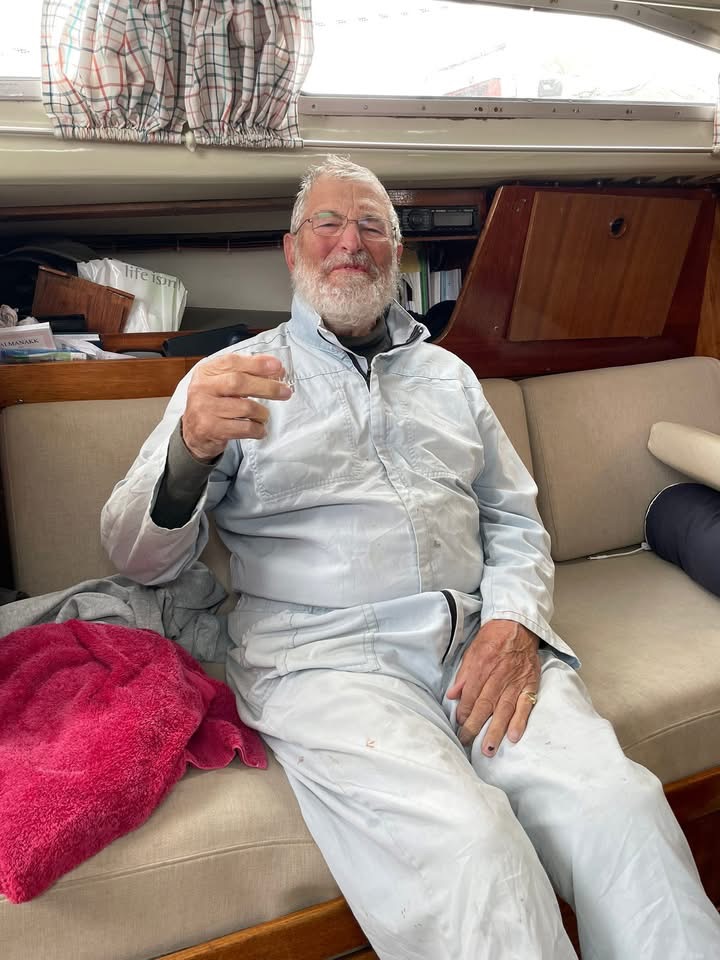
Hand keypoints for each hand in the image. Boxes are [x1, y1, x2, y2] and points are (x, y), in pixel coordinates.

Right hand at [181, 353, 291, 461]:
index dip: (257, 363)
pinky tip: (259, 428)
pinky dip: (257, 429)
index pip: (232, 362)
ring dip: (262, 412)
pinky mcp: (211, 428)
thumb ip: (245, 372)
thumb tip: (275, 368)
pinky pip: (243, 428)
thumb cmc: (213, 405)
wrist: (194, 434)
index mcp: (206, 372)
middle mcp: (202, 388)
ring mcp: (205, 409)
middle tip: (284, 391)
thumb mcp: (221, 383)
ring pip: (245, 407)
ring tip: (264, 415)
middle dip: (267, 386)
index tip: (277, 366)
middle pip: (239, 382)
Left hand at [446, 619, 539, 756]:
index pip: (471, 693)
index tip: (458, 724)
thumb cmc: (493, 639)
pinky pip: (526, 705)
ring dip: (496, 730)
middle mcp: (499, 675)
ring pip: (505, 709)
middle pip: (486, 704)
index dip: (463, 710)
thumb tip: (451, 695)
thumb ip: (463, 675)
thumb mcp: (472, 651)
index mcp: (482, 665)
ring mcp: (516, 681)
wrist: (518, 625)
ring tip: (489, 749)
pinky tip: (514, 736)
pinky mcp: (530, 684)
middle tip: (467, 742)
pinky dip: (520, 721)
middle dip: (475, 726)